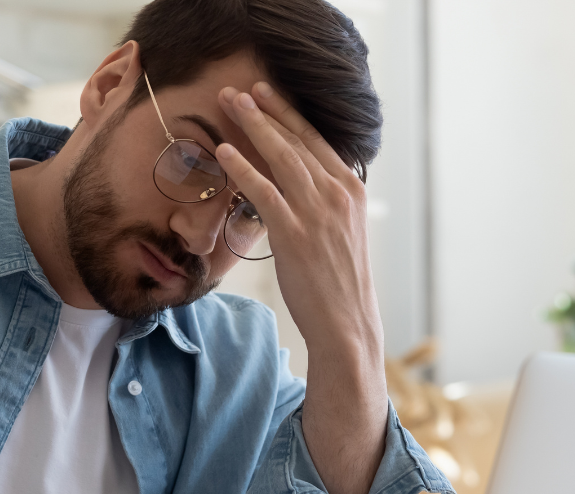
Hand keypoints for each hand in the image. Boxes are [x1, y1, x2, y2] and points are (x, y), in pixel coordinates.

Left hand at [215, 83, 383, 362]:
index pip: (316, 140)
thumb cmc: (338, 281)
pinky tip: (224, 152)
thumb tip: (300, 183)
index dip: (288, 113)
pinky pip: (264, 191)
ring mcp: (317, 211)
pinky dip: (243, 168)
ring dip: (252, 125)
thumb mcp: (341, 230)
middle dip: (265, 110)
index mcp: (350, 189)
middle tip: (239, 89)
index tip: (267, 93)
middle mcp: (337, 193)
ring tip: (229, 104)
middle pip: (296, 140)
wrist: (346, 322)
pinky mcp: (295, 233)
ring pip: (281, 156)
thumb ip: (324, 201)